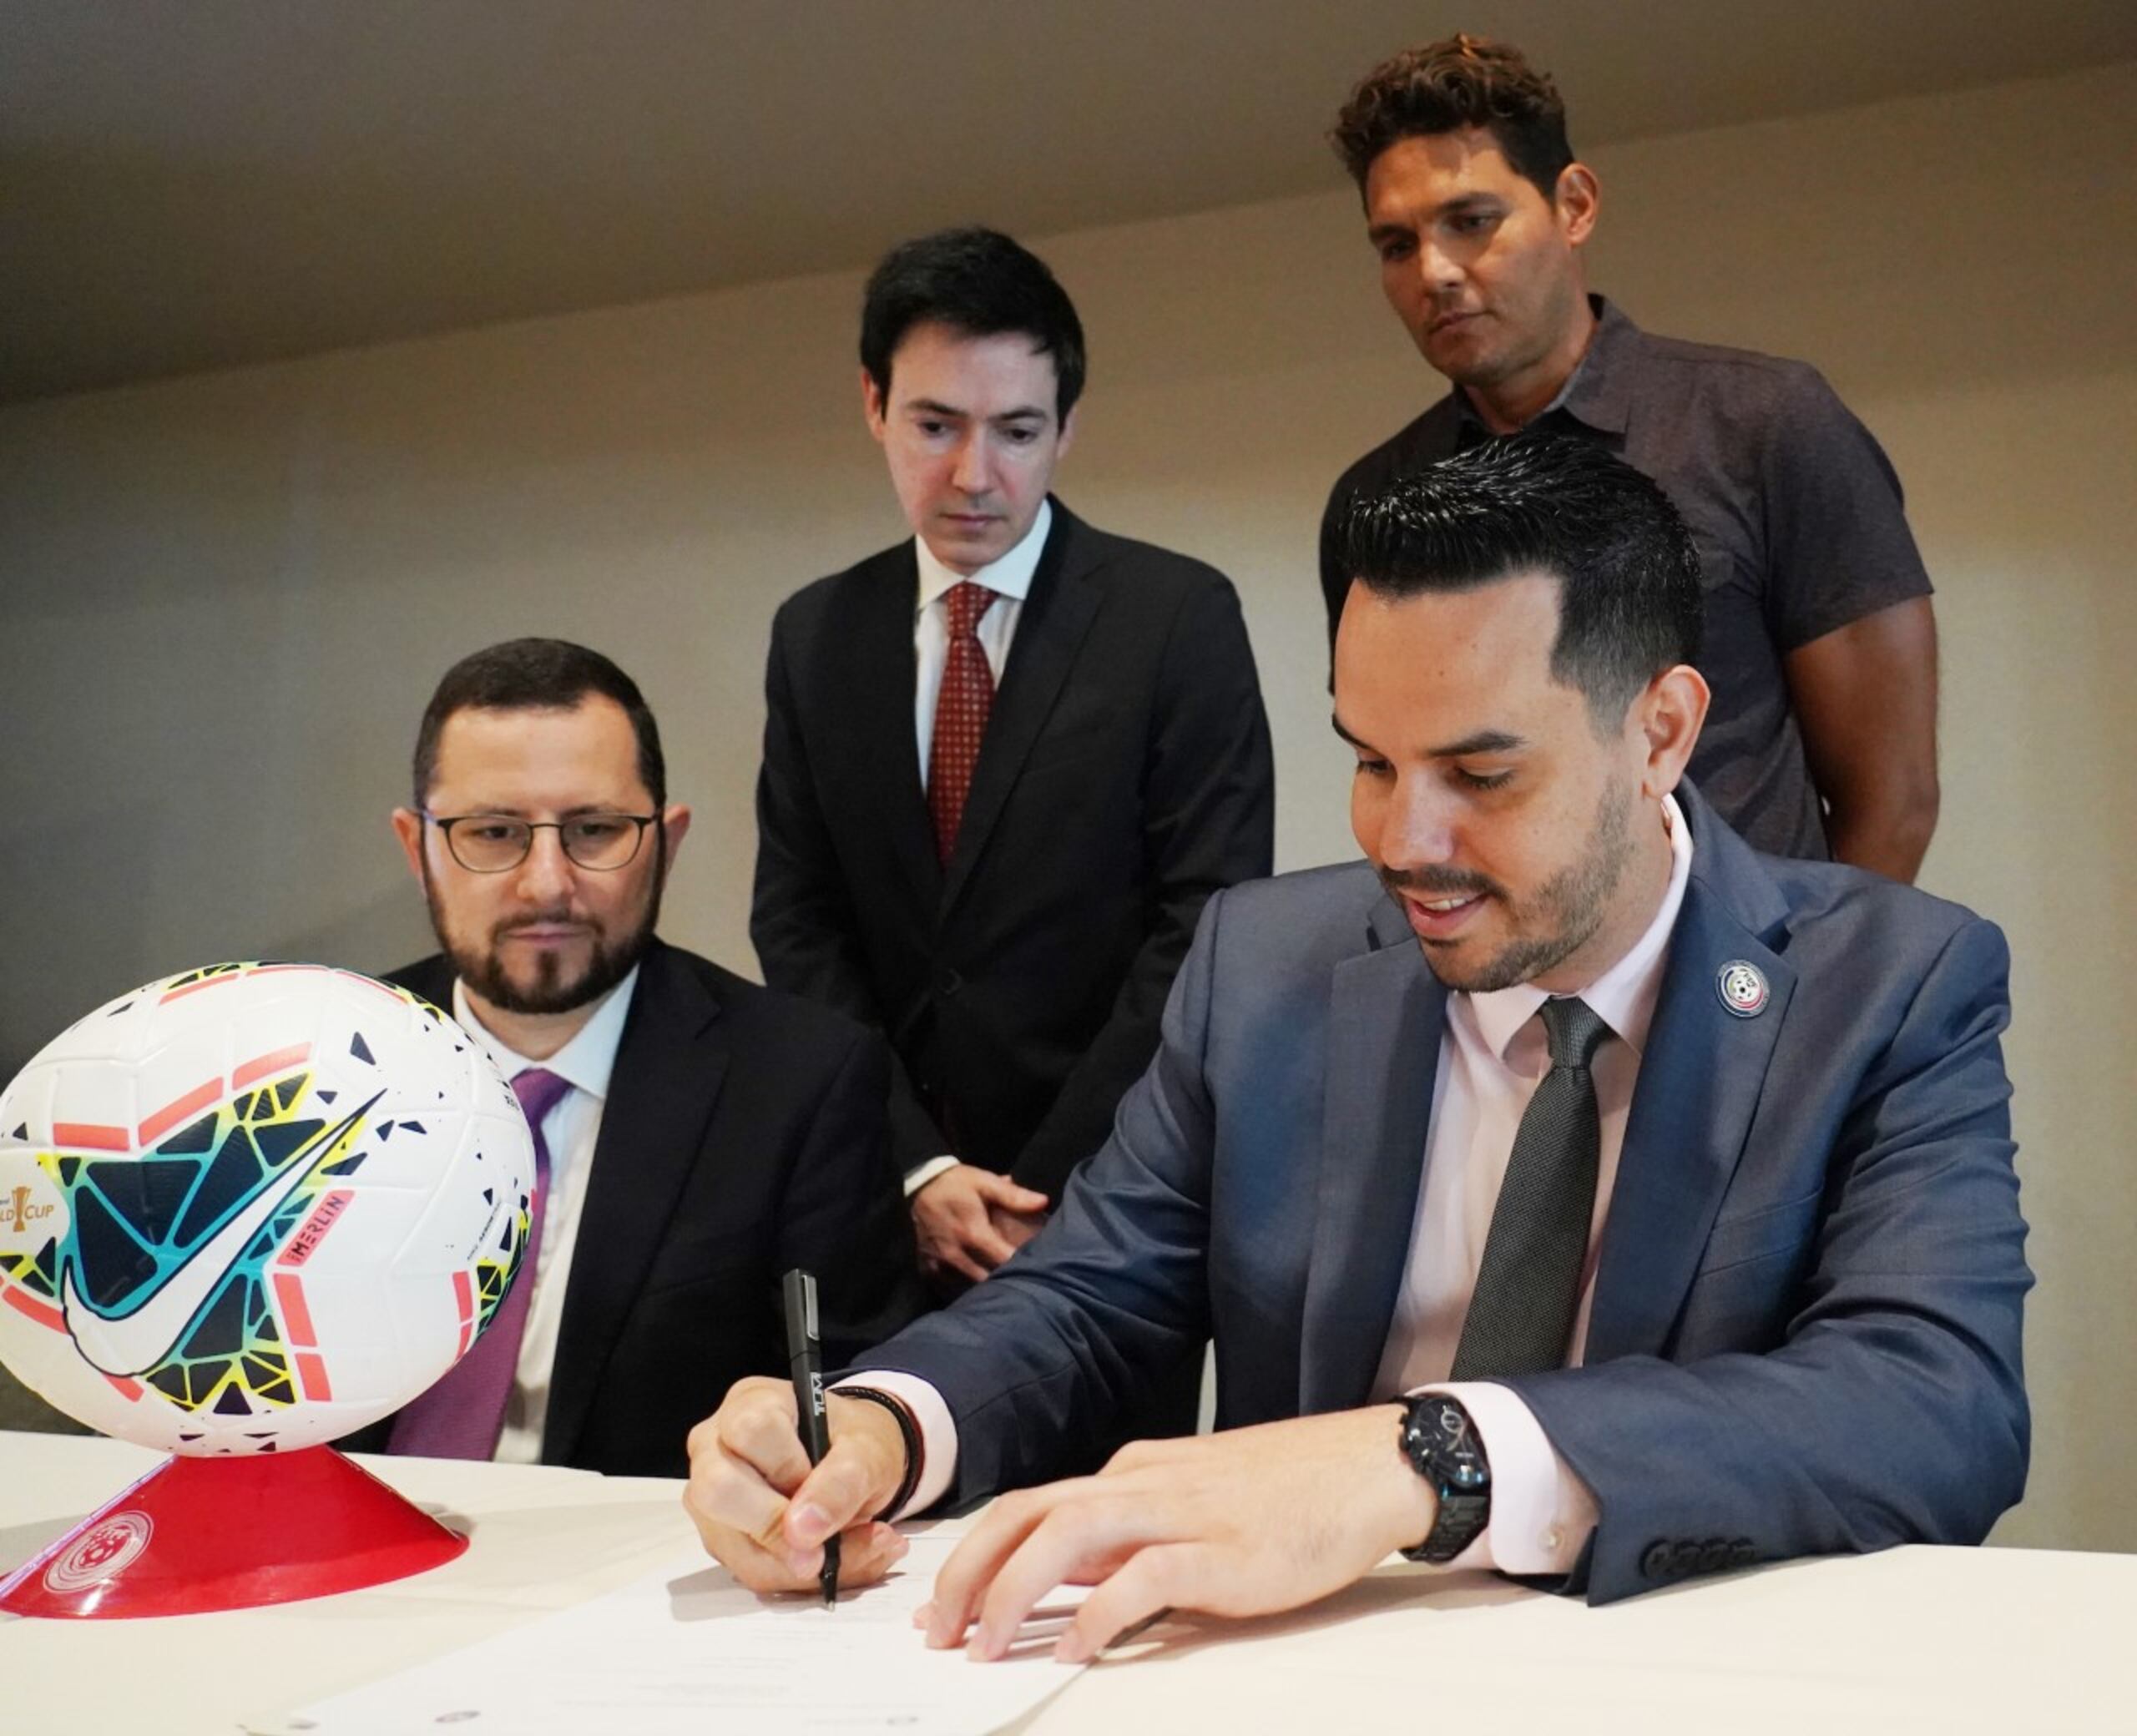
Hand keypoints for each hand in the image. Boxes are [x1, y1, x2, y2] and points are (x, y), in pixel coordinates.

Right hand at [682, 1376, 912, 1592]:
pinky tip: (840, 1559)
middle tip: (826, 1543)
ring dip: (803, 1564)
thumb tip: (802, 1532)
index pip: (750, 1430)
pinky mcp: (722, 1538)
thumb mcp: (867, 1450)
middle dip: (777, 1529)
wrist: (852, 1463)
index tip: (817, 1483)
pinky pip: (752, 1571)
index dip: (786, 1467)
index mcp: (750, 1402)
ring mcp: (710, 1496)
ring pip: (736, 1546)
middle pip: (717, 1490)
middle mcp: (715, 1446)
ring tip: (861, 1549)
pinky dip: (802, 1577)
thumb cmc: (853, 1443)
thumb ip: (841, 1481)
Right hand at [910, 1163, 1048, 1282]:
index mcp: (974, 1233)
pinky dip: (962, 1289)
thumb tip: (1044, 1202)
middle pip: (988, 1281)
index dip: (1021, 1265)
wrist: (916, 1185)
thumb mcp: (984, 1182)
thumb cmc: (955, 1184)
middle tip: (1019, 1279)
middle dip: (1004, 1281)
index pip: (1004, 1261)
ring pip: (968, 1288)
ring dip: (984, 1288)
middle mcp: (956, 1254)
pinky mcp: (927, 1268)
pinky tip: (974, 1288)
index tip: (1034, 1266)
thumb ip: (1013, 1195)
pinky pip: (947, 1288)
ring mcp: (939, 1264)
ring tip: (999, 1286)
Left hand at [918, 1406, 1433, 1662]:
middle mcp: (1141, 1482)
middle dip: (970, 1572)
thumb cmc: (1287, 1491)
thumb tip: (1065, 1579)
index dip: (975, 1556)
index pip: (1029, 1506)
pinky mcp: (1220, 1550)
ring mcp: (1180, 1511)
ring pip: (1065, 1535)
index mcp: (1130, 1472)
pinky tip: (1074, 1651)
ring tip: (986, 1645)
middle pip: (1027, 1514)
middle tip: (939, 1631)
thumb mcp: (1188, 1504)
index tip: (944, 1605)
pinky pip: (1140, 1578)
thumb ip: (1127, 1536)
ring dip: (1013, 1591)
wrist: (1367, 1467)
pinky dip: (1097, 1615)